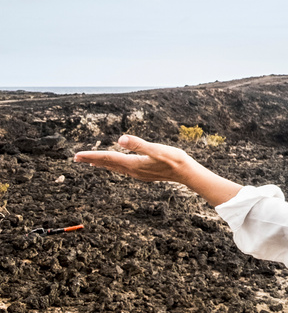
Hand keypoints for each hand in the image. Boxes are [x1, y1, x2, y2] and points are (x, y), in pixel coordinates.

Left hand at [74, 134, 198, 183]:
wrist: (186, 173)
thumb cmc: (174, 160)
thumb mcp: (157, 149)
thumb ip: (139, 144)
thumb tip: (120, 139)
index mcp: (132, 164)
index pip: (107, 158)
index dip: (91, 156)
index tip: (77, 156)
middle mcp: (132, 170)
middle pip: (107, 164)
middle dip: (91, 160)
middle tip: (76, 158)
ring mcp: (137, 173)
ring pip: (114, 167)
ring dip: (101, 163)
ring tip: (91, 161)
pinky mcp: (143, 172)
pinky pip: (122, 168)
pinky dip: (113, 165)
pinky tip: (115, 164)